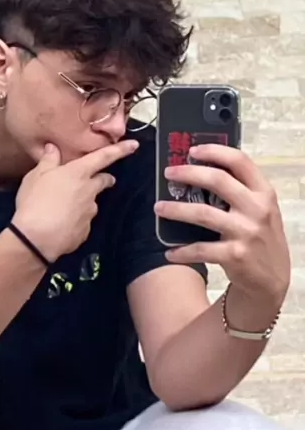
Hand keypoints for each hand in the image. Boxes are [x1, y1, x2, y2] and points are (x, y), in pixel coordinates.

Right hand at [13, 140, 138, 261]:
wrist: (36, 238)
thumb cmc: (35, 201)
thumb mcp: (36, 176)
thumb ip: (48, 161)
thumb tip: (53, 148)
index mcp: (78, 173)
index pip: (104, 157)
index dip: (120, 150)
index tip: (134, 145)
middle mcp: (89, 191)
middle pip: (103, 181)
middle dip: (105, 178)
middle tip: (100, 179)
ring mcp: (89, 213)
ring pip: (91, 203)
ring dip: (85, 201)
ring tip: (66, 205)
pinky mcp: (85, 231)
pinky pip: (83, 222)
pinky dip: (76, 220)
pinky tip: (62, 223)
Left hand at [154, 145, 290, 305]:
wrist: (272, 280)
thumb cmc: (261, 236)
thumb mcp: (262, 208)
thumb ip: (241, 189)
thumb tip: (203, 167)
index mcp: (264, 192)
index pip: (240, 161)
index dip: (214, 151)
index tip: (192, 150)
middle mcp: (257, 209)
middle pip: (217, 181)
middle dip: (188, 173)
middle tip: (168, 173)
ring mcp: (246, 232)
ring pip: (203, 213)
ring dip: (176, 209)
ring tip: (158, 207)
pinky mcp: (235, 255)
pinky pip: (200, 249)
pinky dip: (182, 250)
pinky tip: (169, 251)